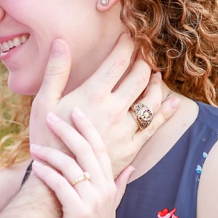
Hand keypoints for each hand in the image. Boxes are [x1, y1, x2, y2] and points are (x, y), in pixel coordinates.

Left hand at [29, 108, 131, 217]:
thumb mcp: (110, 210)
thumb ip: (119, 187)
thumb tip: (130, 167)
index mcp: (110, 185)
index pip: (101, 148)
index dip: (88, 128)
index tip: (76, 111)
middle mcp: (104, 189)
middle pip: (87, 150)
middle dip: (68, 131)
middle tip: (52, 117)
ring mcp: (92, 200)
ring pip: (72, 166)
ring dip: (51, 154)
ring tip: (34, 147)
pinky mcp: (78, 212)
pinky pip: (61, 185)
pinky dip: (47, 174)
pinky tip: (36, 167)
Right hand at [30, 36, 178, 174]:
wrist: (57, 179)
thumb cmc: (46, 139)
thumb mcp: (43, 102)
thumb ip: (56, 71)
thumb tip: (61, 42)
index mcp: (93, 94)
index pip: (119, 60)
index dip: (127, 45)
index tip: (130, 37)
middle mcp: (114, 108)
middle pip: (139, 76)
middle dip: (144, 61)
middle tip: (143, 54)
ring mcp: (125, 129)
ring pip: (151, 99)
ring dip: (156, 84)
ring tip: (155, 76)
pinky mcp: (131, 147)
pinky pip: (154, 126)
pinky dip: (166, 112)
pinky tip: (173, 103)